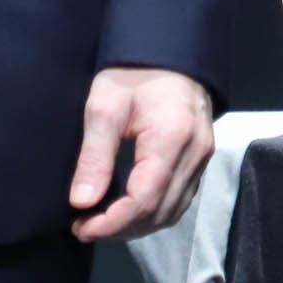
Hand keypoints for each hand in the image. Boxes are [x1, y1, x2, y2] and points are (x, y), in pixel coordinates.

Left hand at [69, 66, 213, 241]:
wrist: (168, 54)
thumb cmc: (132, 74)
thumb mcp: (104, 108)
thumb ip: (94, 157)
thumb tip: (82, 203)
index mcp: (171, 138)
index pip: (144, 199)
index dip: (110, 223)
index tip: (79, 226)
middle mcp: (196, 152)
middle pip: (160, 211)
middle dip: (120, 229)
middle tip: (84, 227)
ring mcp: (203, 156)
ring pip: (173, 210)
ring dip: (137, 225)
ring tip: (102, 222)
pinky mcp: (202, 157)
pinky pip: (181, 198)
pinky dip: (153, 213)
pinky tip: (128, 210)